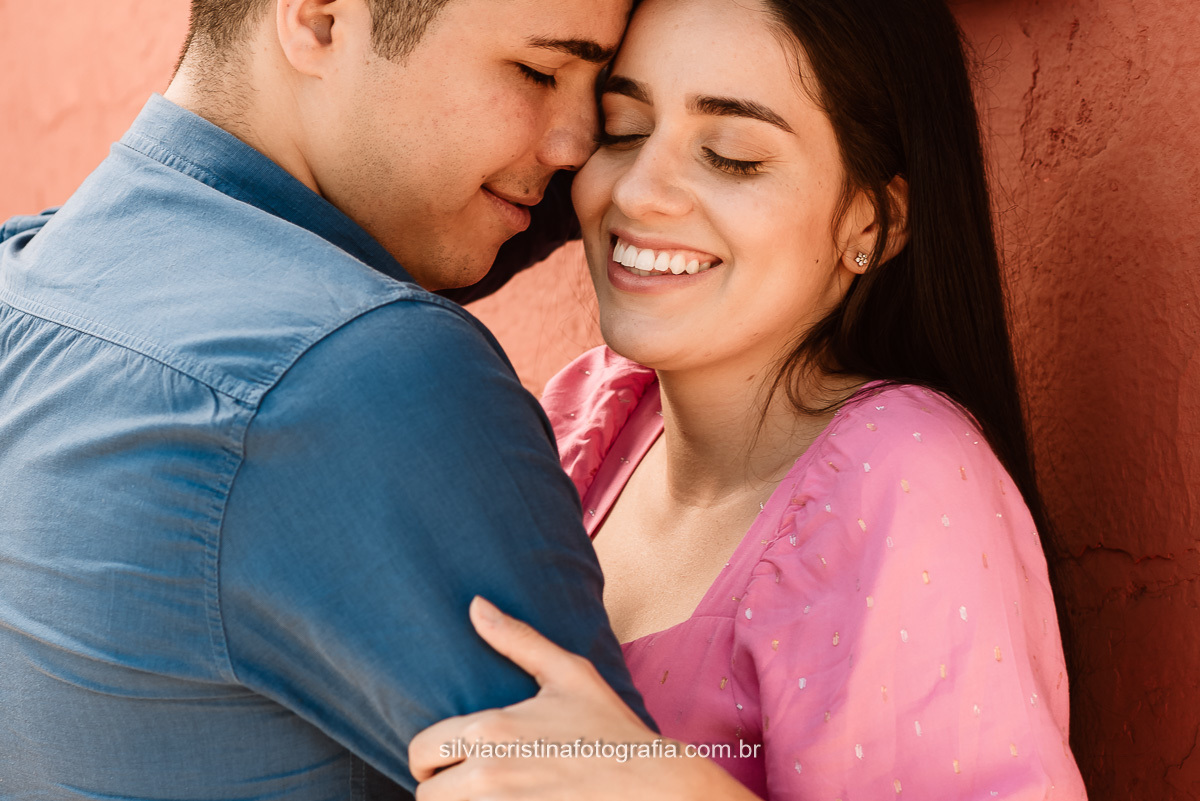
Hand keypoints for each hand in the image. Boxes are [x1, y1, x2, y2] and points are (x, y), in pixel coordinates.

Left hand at [408, 597, 753, 800]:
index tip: (446, 762)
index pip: (420, 751)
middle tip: (465, 785)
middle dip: (442, 789)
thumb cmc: (611, 727)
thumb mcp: (569, 674)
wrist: (653, 785)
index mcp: (491, 729)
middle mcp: (489, 774)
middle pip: (428, 796)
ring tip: (486, 797)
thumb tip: (475, 604)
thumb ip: (517, 639)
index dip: (429, 759)